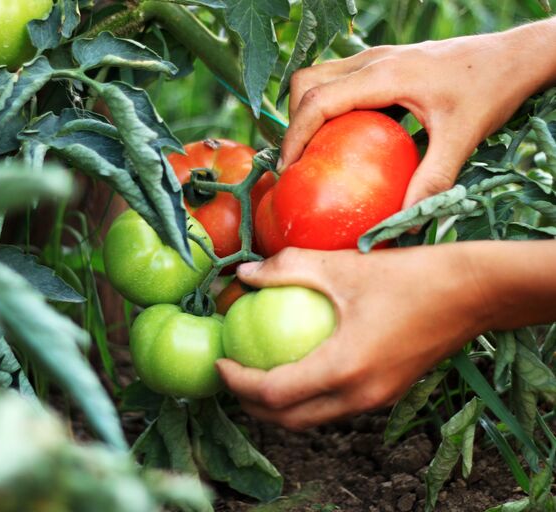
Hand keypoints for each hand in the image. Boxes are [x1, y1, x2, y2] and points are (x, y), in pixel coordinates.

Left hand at [216, 245, 491, 430]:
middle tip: (231, 375)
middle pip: (289, 420)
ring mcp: (376, 400)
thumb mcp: (341, 265)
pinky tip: (299, 366)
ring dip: (279, 407)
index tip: (220, 362)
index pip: (274, 394)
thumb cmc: (407, 275)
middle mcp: (359, 396)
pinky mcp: (387, 393)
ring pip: (312, 419)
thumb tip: (244, 273)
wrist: (472, 293)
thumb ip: (287, 268)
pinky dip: (307, 398)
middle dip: (251, 405)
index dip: (238, 383)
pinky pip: (335, 407)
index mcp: (344, 369)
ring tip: (257, 375)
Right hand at [280, 21, 555, 207]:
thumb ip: (431, 181)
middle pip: (307, 81)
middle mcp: (373, 60)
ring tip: (316, 150)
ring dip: (308, 110)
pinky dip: (329, 106)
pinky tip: (346, 136)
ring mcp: (377, 57)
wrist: (515, 55)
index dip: (294, 135)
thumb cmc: (491, 89)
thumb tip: (401, 224)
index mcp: (385, 75)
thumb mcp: (462, 138)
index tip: (289, 169)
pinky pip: (340, 80)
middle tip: (300, 161)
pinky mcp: (384, 62)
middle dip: (293, 120)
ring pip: (319, 76)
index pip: (318, 101)